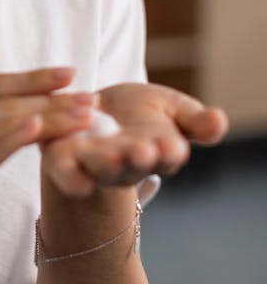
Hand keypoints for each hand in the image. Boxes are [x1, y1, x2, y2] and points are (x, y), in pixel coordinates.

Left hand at [39, 81, 229, 197]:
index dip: (168, 152)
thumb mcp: (171, 108)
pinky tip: (71, 171)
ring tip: (114, 155)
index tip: (173, 146)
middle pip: (132, 165)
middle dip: (137, 159)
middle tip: (144, 151)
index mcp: (156, 153)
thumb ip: (194, 120)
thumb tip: (220, 121)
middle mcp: (126, 164)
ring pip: (99, 168)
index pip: (165, 155)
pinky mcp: (63, 159)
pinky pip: (64, 171)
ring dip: (106, 164)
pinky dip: (68, 174)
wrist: (93, 111)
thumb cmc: (139, 114)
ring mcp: (93, 164)